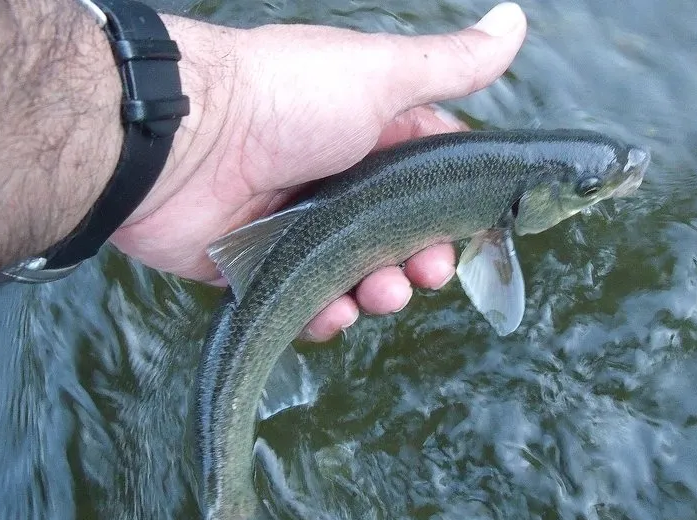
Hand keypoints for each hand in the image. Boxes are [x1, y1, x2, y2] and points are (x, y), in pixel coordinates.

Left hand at [109, 3, 526, 340]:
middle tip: (421, 273)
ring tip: (375, 293)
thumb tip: (516, 22)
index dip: (453, 210)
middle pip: (396, 237)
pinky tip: (330, 312)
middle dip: (418, 262)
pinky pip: (302, 302)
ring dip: (376, 292)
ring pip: (354, 275)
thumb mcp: (378, 73)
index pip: (428, 179)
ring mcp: (295, 225)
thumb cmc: (283, 97)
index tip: (469, 235)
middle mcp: (335, 179)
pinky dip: (323, 314)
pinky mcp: (257, 267)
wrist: (180, 140)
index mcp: (369, 134)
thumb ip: (450, 65)